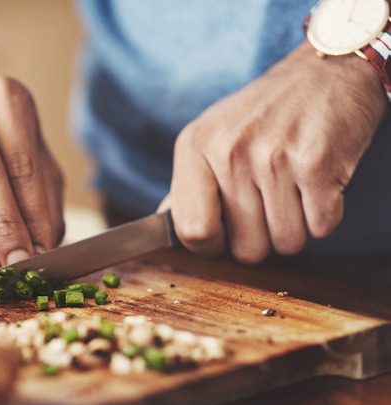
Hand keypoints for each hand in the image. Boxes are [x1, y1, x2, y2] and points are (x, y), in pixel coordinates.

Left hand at [165, 42, 385, 262]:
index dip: (212, 245)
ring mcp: (273, 158)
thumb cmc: (265, 112)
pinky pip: (321, 228)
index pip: (191, 231)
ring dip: (297, 226)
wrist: (328, 69)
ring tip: (295, 186)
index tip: (226, 234)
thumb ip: (188, 183)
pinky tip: (318, 181)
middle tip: (270, 200)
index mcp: (194, 145)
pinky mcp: (317, 164)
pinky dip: (325, 215)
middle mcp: (229, 151)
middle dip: (263, 237)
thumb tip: (162, 223)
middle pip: (246, 248)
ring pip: (286, 243)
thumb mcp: (212, 134)